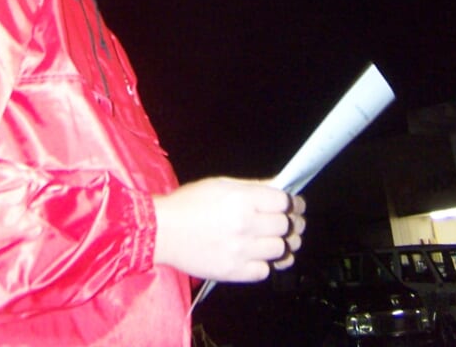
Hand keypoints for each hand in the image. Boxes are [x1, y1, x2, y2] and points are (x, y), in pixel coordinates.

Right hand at [153, 177, 305, 281]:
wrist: (161, 231)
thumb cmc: (188, 203)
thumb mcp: (220, 184)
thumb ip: (253, 187)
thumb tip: (279, 189)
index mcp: (242, 199)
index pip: (284, 202)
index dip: (292, 203)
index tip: (293, 205)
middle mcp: (245, 225)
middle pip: (286, 226)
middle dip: (292, 223)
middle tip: (291, 223)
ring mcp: (240, 251)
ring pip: (280, 250)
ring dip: (282, 245)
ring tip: (278, 241)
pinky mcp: (233, 272)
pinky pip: (264, 271)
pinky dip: (265, 263)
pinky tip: (258, 256)